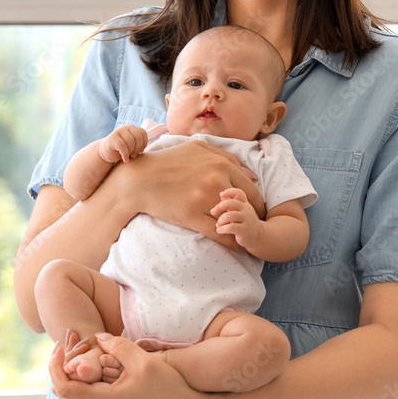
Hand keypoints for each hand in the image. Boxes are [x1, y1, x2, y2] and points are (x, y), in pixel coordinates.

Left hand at [49, 332, 208, 398]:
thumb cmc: (168, 388)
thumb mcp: (143, 361)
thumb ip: (118, 346)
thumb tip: (98, 337)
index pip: (63, 387)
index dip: (55, 366)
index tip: (60, 346)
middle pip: (65, 390)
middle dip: (62, 366)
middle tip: (70, 343)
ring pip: (76, 392)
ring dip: (75, 371)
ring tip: (85, 348)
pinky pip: (89, 392)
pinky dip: (87, 376)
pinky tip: (99, 359)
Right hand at [98, 125, 148, 163]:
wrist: (106, 154)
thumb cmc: (122, 151)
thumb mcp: (132, 145)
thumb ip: (139, 143)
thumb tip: (149, 144)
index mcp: (131, 128)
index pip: (143, 133)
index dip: (143, 143)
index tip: (140, 151)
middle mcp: (125, 128)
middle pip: (137, 137)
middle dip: (137, 148)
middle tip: (134, 155)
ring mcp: (118, 132)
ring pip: (130, 141)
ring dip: (131, 152)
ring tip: (129, 157)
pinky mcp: (112, 138)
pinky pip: (123, 146)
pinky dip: (125, 155)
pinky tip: (125, 160)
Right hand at [99, 139, 262, 250]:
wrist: (140, 180)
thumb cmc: (168, 162)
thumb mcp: (197, 149)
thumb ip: (226, 157)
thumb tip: (251, 175)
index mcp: (220, 163)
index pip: (251, 188)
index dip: (257, 203)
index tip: (257, 212)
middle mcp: (216, 180)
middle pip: (247, 205)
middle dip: (254, 218)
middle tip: (254, 226)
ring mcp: (204, 199)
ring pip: (235, 220)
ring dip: (243, 231)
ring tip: (246, 238)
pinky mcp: (192, 217)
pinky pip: (220, 234)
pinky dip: (232, 243)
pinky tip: (237, 248)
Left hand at [212, 187, 262, 250]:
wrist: (257, 236)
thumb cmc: (244, 222)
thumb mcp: (239, 211)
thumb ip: (230, 203)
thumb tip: (221, 195)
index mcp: (244, 204)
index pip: (239, 193)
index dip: (229, 191)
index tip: (220, 194)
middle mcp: (246, 210)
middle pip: (231, 203)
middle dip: (219, 206)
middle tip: (213, 212)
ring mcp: (247, 220)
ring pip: (230, 216)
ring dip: (221, 220)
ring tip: (218, 225)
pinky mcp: (245, 230)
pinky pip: (231, 227)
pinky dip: (222, 229)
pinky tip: (219, 230)